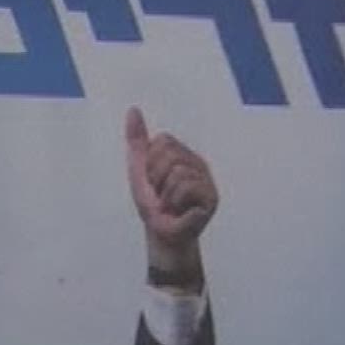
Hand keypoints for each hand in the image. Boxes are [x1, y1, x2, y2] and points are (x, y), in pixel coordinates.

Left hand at [125, 107, 216, 277]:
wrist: (160, 234)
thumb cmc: (152, 204)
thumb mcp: (139, 169)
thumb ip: (137, 139)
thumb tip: (133, 110)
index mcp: (183, 154)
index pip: (162, 140)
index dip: (150, 162)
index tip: (153, 180)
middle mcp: (198, 163)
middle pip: (169, 152)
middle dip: (155, 176)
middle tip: (161, 193)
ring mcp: (207, 179)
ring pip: (176, 171)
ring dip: (164, 192)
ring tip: (170, 203)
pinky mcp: (211, 196)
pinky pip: (185, 186)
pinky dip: (174, 201)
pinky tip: (179, 210)